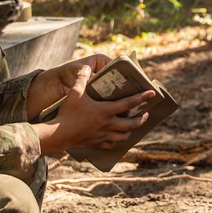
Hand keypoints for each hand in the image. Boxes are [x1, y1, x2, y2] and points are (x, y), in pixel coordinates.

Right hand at [32, 62, 154, 156]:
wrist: (59, 134)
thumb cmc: (68, 113)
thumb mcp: (74, 93)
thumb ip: (81, 79)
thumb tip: (85, 67)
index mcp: (106, 111)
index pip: (129, 102)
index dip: (142, 97)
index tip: (152, 93)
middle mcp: (109, 124)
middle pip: (132, 124)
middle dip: (141, 119)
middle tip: (145, 114)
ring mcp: (104, 136)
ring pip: (124, 136)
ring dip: (130, 131)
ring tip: (132, 126)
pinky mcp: (97, 143)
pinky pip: (110, 144)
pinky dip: (115, 142)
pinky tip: (114, 139)